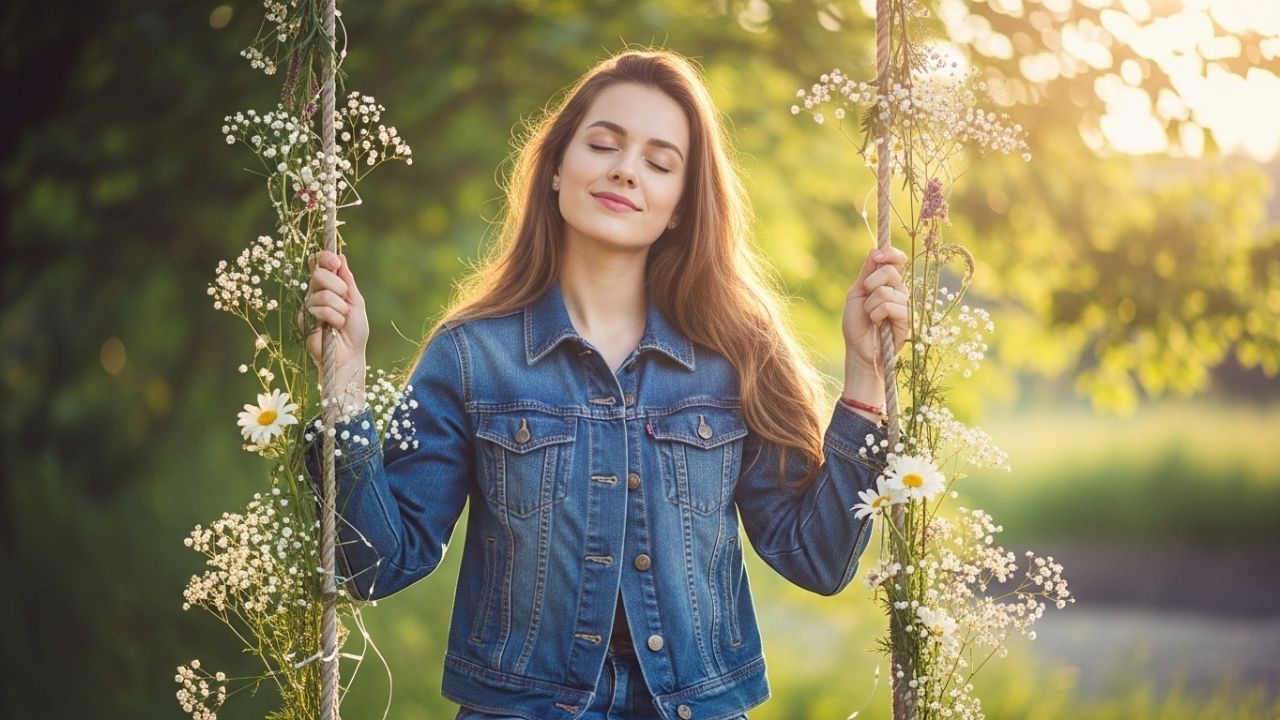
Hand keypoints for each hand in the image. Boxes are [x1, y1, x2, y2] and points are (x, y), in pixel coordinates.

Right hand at [298, 251, 368, 398]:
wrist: (350, 355)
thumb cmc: (355, 331)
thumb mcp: (356, 302)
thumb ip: (348, 280)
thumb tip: (341, 257)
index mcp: (328, 287)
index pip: (318, 264)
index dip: (324, 258)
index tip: (335, 262)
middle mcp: (315, 294)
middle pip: (318, 274)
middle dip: (339, 288)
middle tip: (345, 303)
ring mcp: (308, 307)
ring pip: (322, 294)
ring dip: (340, 309)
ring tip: (341, 321)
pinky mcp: (304, 321)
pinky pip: (320, 310)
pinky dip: (334, 319)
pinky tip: (333, 329)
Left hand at [842, 246, 909, 406]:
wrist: (858, 350)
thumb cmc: (856, 324)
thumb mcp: (856, 294)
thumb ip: (866, 273)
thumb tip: (874, 250)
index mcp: (887, 283)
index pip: (897, 260)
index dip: (889, 253)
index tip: (876, 256)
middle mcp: (899, 291)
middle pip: (891, 271)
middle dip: (871, 283)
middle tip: (866, 298)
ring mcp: (904, 304)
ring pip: (886, 291)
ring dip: (870, 305)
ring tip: (870, 317)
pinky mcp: (907, 319)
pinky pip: (889, 306)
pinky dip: (876, 314)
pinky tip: (877, 324)